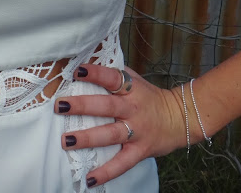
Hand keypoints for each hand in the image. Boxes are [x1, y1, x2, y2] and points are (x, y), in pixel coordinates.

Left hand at [55, 64, 186, 187]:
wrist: (180, 118)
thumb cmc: (150, 97)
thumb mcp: (136, 80)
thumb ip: (115, 73)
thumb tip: (87, 62)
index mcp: (131, 89)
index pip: (112, 78)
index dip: (95, 73)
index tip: (77, 71)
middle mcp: (132, 109)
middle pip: (106, 106)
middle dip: (82, 106)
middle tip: (61, 106)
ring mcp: (137, 131)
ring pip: (110, 134)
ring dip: (87, 138)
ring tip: (66, 140)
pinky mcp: (140, 151)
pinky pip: (122, 163)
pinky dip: (106, 172)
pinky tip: (89, 179)